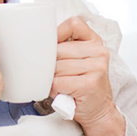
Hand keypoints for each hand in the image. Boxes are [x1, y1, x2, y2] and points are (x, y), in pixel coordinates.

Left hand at [52, 16, 124, 135]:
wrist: (99, 111)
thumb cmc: (83, 84)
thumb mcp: (79, 60)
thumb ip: (66, 47)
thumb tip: (37, 43)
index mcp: (95, 41)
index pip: (73, 24)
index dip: (57, 33)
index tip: (51, 46)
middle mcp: (99, 51)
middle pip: (59, 49)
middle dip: (50, 64)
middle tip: (53, 75)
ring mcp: (96, 67)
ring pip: (57, 67)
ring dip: (51, 78)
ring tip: (59, 84)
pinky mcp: (89, 83)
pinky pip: (58, 82)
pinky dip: (53, 89)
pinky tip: (61, 92)